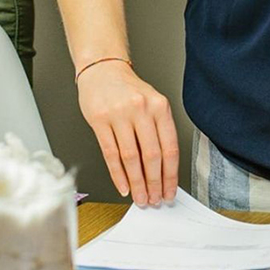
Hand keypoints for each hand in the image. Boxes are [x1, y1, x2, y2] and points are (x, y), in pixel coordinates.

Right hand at [77, 60, 178, 206]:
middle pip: (151, 155)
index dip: (170, 175)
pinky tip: (123, 186)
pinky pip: (110, 154)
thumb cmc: (128, 89)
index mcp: (159, 106)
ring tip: (140, 197)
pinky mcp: (99, 120)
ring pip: (131, 158)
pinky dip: (118, 174)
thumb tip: (163, 170)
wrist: (102, 69)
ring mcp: (119, 114)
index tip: (169, 192)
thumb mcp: (152, 103)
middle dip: (154, 183)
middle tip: (154, 199)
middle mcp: (141, 109)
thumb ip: (159, 131)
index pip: (169, 148)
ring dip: (137, 182)